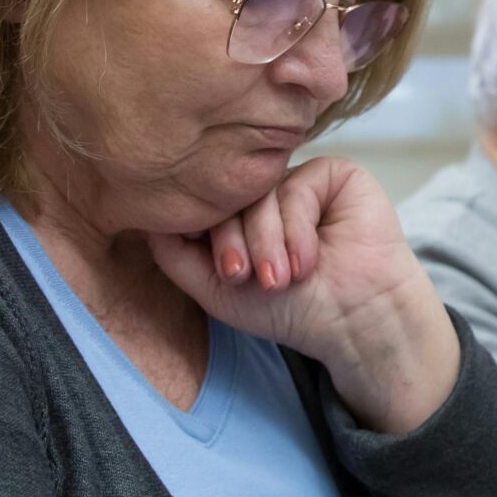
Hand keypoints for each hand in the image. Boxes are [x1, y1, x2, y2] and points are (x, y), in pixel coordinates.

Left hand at [146, 156, 459, 435]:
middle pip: (231, 196)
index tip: (229, 276)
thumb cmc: (292, 311)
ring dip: (267, 242)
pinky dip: (297, 228)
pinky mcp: (336, 174)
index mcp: (241, 215)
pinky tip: (309, 261)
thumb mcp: (215, 288)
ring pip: (261, 193)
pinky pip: (298, 186)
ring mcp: (301, 180)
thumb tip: (142, 214)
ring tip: (281, 278)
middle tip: (247, 278)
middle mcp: (269, 192)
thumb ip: (173, 253)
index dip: (210, 235)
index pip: (208, 204)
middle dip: (235, 241)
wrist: (354, 321)